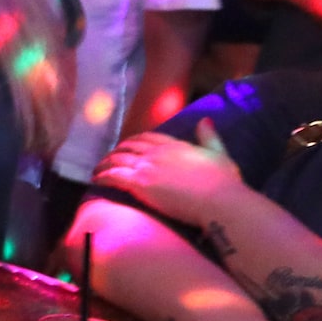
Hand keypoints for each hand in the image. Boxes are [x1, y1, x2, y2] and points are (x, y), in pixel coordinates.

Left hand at [91, 122, 244, 225]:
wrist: (219, 200)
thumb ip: (209, 136)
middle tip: (109, 158)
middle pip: (129, 146)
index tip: (128, 146)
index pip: (149, 138)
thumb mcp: (219, 153)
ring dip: (105, 163)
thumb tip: (205, 120)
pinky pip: (114, 175)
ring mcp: (147, 166)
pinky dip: (103, 176)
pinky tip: (96, 179)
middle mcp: (158, 152)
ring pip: (118, 159)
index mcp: (176, 145)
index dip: (135, 141)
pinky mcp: (140, 183)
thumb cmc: (224, 183)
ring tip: (98, 169)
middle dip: (117, 151)